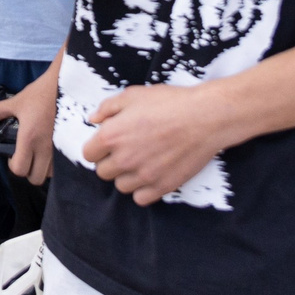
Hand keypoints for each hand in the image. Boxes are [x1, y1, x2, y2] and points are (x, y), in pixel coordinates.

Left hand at [0, 61, 58, 185]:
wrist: (68, 85)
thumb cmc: (41, 93)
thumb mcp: (17, 101)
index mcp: (29, 139)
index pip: (20, 169)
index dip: (14, 166)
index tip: (13, 156)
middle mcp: (45, 149)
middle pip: (36, 178)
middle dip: (29, 171)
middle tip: (26, 157)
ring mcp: (60, 149)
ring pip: (51, 174)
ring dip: (43, 168)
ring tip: (39, 154)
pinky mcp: (71, 146)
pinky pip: (63, 166)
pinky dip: (56, 164)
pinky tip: (52, 151)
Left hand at [80, 82, 242, 205]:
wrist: (205, 117)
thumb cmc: (170, 102)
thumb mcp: (134, 95)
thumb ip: (108, 107)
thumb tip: (93, 120)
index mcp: (111, 136)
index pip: (88, 154)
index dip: (97, 148)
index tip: (109, 144)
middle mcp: (123, 159)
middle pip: (103, 172)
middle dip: (111, 162)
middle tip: (127, 151)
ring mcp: (143, 175)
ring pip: (121, 186)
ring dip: (127, 177)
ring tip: (141, 162)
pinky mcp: (162, 186)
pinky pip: (140, 199)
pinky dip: (143, 190)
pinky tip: (152, 175)